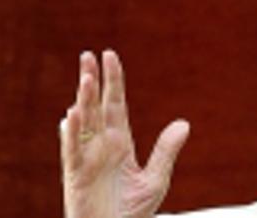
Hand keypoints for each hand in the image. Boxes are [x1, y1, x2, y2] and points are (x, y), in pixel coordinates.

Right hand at [60, 51, 190, 217]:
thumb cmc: (132, 212)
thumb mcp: (154, 180)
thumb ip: (165, 151)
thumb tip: (184, 123)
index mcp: (120, 142)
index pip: (115, 104)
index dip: (113, 80)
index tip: (110, 55)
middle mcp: (101, 145)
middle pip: (96, 106)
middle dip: (92, 81)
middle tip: (87, 55)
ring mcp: (87, 158)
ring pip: (84, 123)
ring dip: (84, 100)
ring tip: (86, 78)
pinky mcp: (76, 175)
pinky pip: (72, 150)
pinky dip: (72, 133)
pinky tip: (72, 114)